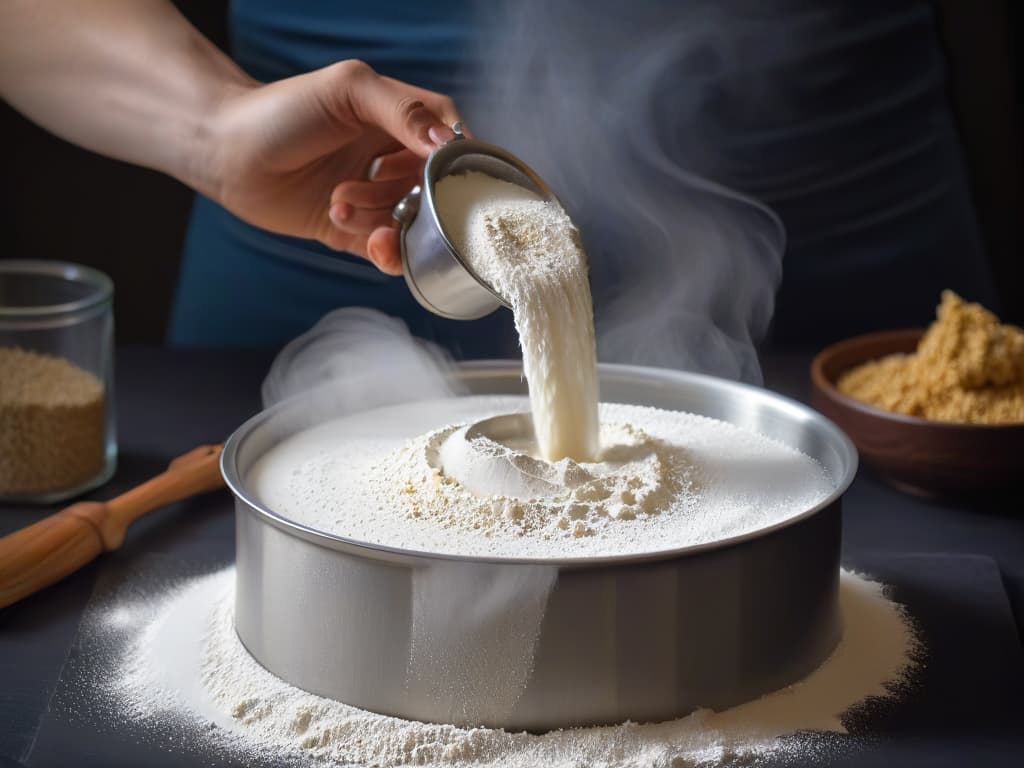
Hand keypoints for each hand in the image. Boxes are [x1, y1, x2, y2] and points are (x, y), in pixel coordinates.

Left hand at [205, 60, 460, 273]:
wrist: (226, 154)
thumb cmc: (280, 110)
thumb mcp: (348, 90)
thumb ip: (402, 109)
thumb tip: (445, 144)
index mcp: (399, 120)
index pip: (450, 142)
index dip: (453, 162)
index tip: (447, 179)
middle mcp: (392, 159)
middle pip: (433, 190)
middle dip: (409, 195)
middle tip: (369, 186)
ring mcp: (375, 197)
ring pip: (412, 223)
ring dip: (381, 219)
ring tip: (339, 204)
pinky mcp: (355, 231)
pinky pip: (389, 250)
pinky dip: (383, 250)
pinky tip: (356, 234)